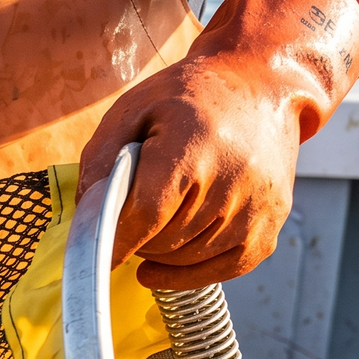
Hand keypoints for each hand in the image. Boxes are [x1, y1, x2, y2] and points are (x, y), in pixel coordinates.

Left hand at [80, 0, 358, 290]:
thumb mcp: (132, 109)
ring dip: (161, 253)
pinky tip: (165, 262)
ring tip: (153, 225)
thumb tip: (87, 214)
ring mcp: (257, 206)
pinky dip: (188, 274)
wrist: (259, 85)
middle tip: (130, 217)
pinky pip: (223, 270)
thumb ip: (100, 159)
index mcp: (192, 145)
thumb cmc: (188, 97)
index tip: (98, 252)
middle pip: (164, 240)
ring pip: (189, 258)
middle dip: (137, 238)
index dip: (118, 239)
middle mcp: (232, 179)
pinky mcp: (271, 225)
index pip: (147, 214)